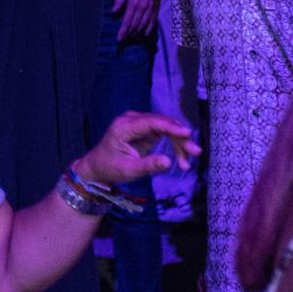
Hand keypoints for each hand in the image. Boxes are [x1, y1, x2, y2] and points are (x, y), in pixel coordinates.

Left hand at [76, 111, 198, 185]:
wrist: (97, 167)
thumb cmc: (110, 168)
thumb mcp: (128, 170)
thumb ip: (148, 165)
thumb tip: (168, 162)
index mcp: (124, 127)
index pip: (151, 122)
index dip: (170, 126)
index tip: (187, 133)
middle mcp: (132, 120)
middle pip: (161, 123)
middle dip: (180, 137)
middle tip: (195, 152)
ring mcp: (139, 123)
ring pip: (165, 128)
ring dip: (179, 143)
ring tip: (187, 162)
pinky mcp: (145, 130)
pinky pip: (164, 133)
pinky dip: (173, 145)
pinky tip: (181, 159)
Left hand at [117, 0, 160, 40]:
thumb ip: (120, 1)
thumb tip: (113, 12)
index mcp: (133, 3)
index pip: (127, 21)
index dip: (123, 31)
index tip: (119, 39)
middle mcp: (142, 8)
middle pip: (135, 25)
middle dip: (129, 33)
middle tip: (125, 39)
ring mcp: (150, 8)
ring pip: (143, 25)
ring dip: (137, 32)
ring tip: (132, 36)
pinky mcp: (156, 8)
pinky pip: (153, 21)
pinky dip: (149, 28)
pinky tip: (145, 33)